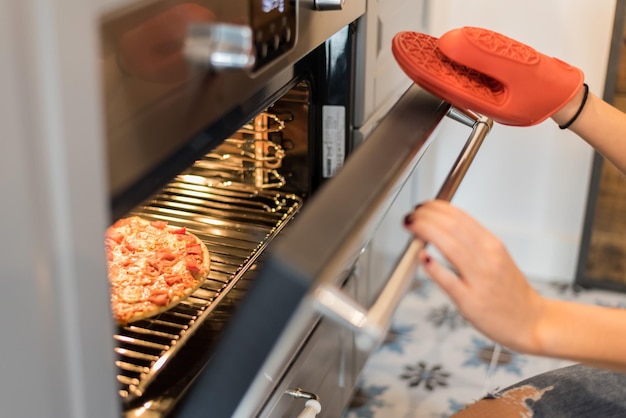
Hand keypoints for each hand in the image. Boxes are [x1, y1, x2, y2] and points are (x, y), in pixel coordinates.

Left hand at [404, 200, 546, 352]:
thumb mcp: (496, 257)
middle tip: (412, 215)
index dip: (437, 207)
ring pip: (451, 247)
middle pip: (453, 227)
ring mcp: (480, 280)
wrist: (530, 321)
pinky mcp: (471, 302)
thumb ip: (471, 242)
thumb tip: (441, 225)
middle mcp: (488, 259)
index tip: (423, 206)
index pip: (460, 217)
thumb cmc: (509, 291)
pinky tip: (422, 257)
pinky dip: (434, 267)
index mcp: (492, 245)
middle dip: (427, 216)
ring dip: (426, 231)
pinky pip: (450, 281)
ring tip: (411, 225)